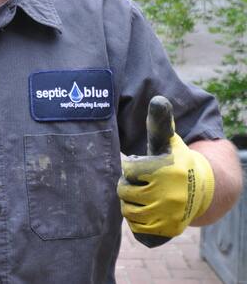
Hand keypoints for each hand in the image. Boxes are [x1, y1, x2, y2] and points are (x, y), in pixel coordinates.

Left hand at [118, 96, 214, 246]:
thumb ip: (160, 122)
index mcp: (164, 170)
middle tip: (140, 183)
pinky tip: (146, 210)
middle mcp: (168, 193)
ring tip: (141, 195)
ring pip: (128, 211)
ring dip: (130, 203)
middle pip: (124, 191)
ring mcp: (168, 214)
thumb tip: (158, 98)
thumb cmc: (176, 161)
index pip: (127, 170)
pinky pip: (138, 229)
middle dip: (128, 185)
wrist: (204, 189)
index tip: (140, 166)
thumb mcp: (169, 141)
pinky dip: (137, 221)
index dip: (131, 167)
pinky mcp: (168, 230)